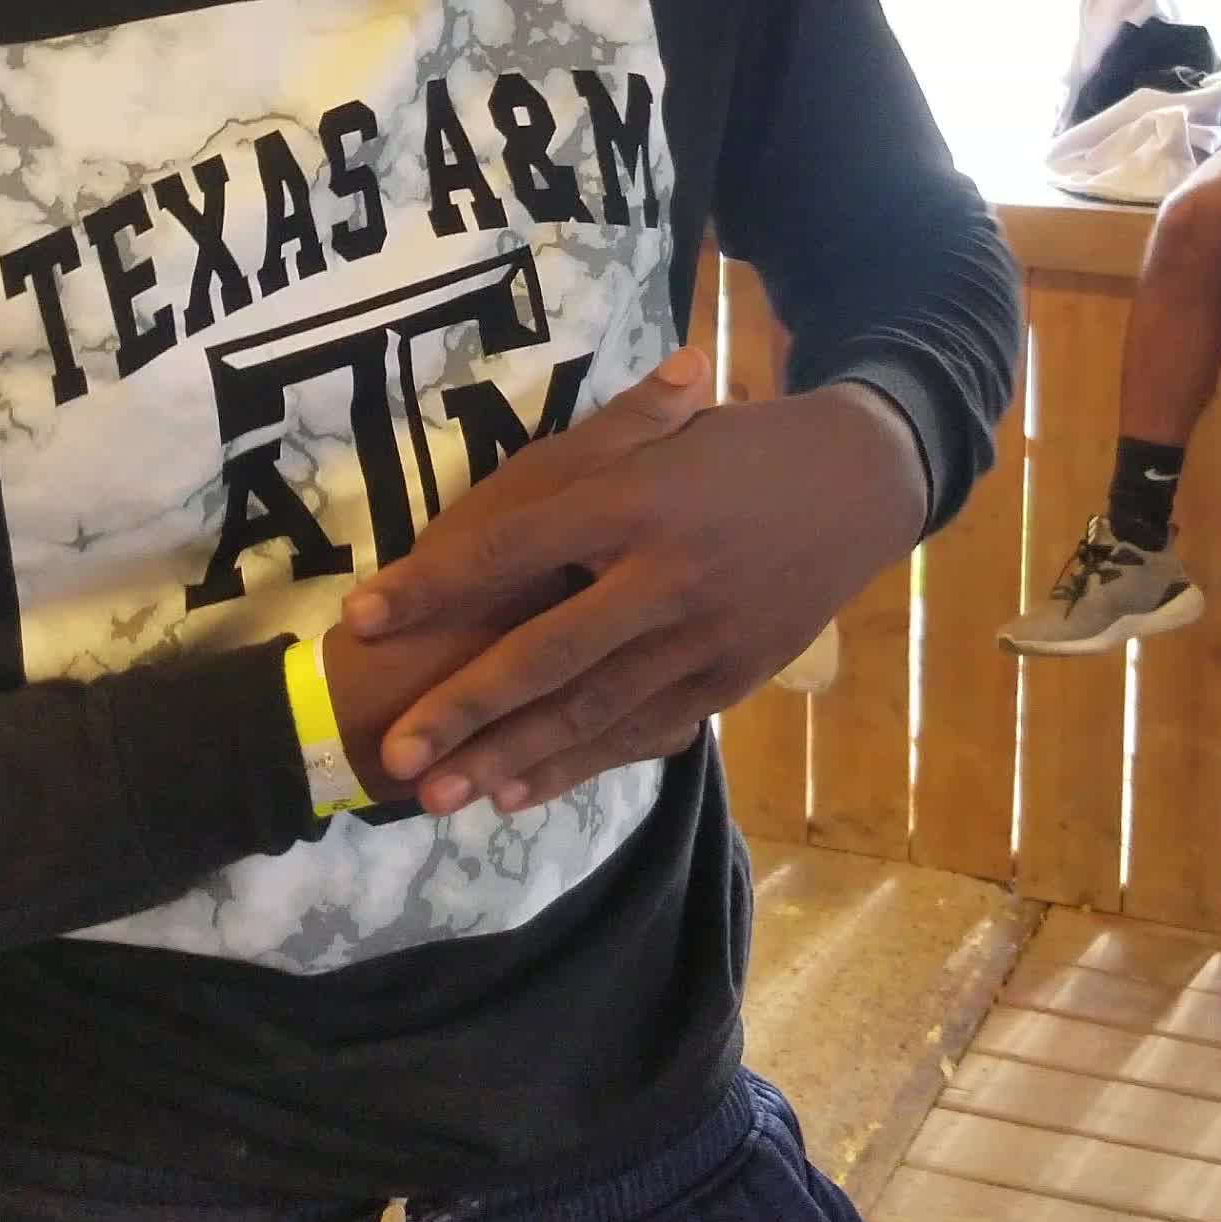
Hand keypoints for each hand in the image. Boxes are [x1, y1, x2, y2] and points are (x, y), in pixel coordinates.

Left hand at [340, 378, 925, 817]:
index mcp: (634, 500)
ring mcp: (701, 636)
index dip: (433, 583)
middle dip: (466, 708)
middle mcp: (663, 575)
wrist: (860, 484)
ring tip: (440, 793)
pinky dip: (580, 766)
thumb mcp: (665, 428)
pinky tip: (520, 793)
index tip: (360, 617)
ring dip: (512, 757)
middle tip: (396, 751)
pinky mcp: (728, 679)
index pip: (510, 547)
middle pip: (546, 652)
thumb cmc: (742, 447)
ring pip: (591, 710)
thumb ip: (587, 442)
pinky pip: (642, 732)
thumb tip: (505, 449)